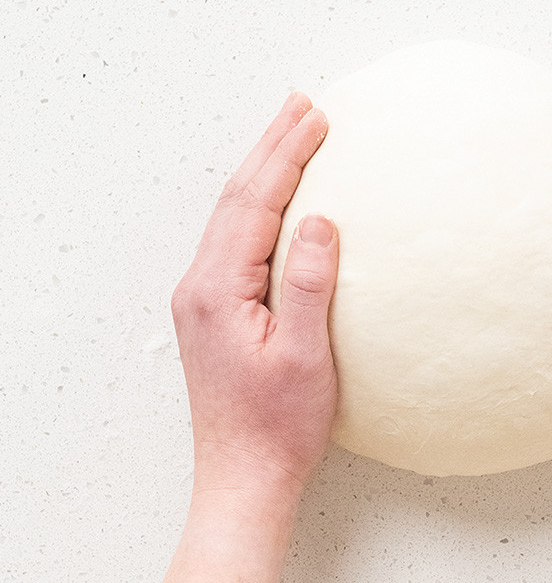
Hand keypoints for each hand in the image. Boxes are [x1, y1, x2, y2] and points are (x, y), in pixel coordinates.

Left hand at [171, 92, 338, 504]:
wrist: (244, 476)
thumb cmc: (278, 426)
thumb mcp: (305, 356)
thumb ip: (310, 285)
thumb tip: (319, 221)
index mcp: (217, 291)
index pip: (254, 204)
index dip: (286, 156)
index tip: (315, 118)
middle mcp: (200, 287)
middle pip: (236, 199)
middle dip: (270, 148)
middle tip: (301, 105)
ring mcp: (204, 299)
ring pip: (233, 216)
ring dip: (263, 172)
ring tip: (290, 135)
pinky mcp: (216, 311)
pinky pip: (237, 240)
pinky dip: (260, 206)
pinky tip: (279, 199)